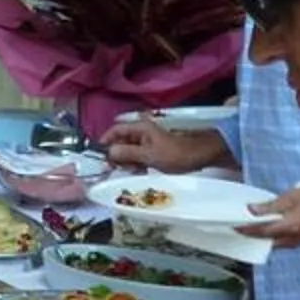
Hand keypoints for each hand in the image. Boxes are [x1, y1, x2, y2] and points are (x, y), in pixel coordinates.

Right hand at [105, 118, 222, 172]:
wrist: (200, 156)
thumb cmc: (176, 153)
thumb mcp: (150, 155)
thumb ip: (128, 153)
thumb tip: (109, 152)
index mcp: (140, 128)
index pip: (115, 130)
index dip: (105, 141)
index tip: (99, 156)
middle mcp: (142, 132)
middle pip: (120, 141)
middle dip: (116, 155)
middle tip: (118, 168)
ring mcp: (147, 142)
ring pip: (128, 151)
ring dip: (126, 162)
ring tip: (132, 170)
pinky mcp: (152, 151)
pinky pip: (137, 156)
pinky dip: (135, 164)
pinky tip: (139, 171)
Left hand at [241, 176, 299, 245]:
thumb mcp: (291, 196)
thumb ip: (270, 205)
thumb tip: (251, 210)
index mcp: (288, 228)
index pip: (261, 231)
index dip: (245, 230)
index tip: (232, 226)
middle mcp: (291, 239)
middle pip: (265, 241)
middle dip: (251, 236)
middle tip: (237, 228)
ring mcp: (296, 241)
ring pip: (272, 242)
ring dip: (260, 236)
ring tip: (248, 227)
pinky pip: (280, 241)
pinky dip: (270, 235)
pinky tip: (265, 226)